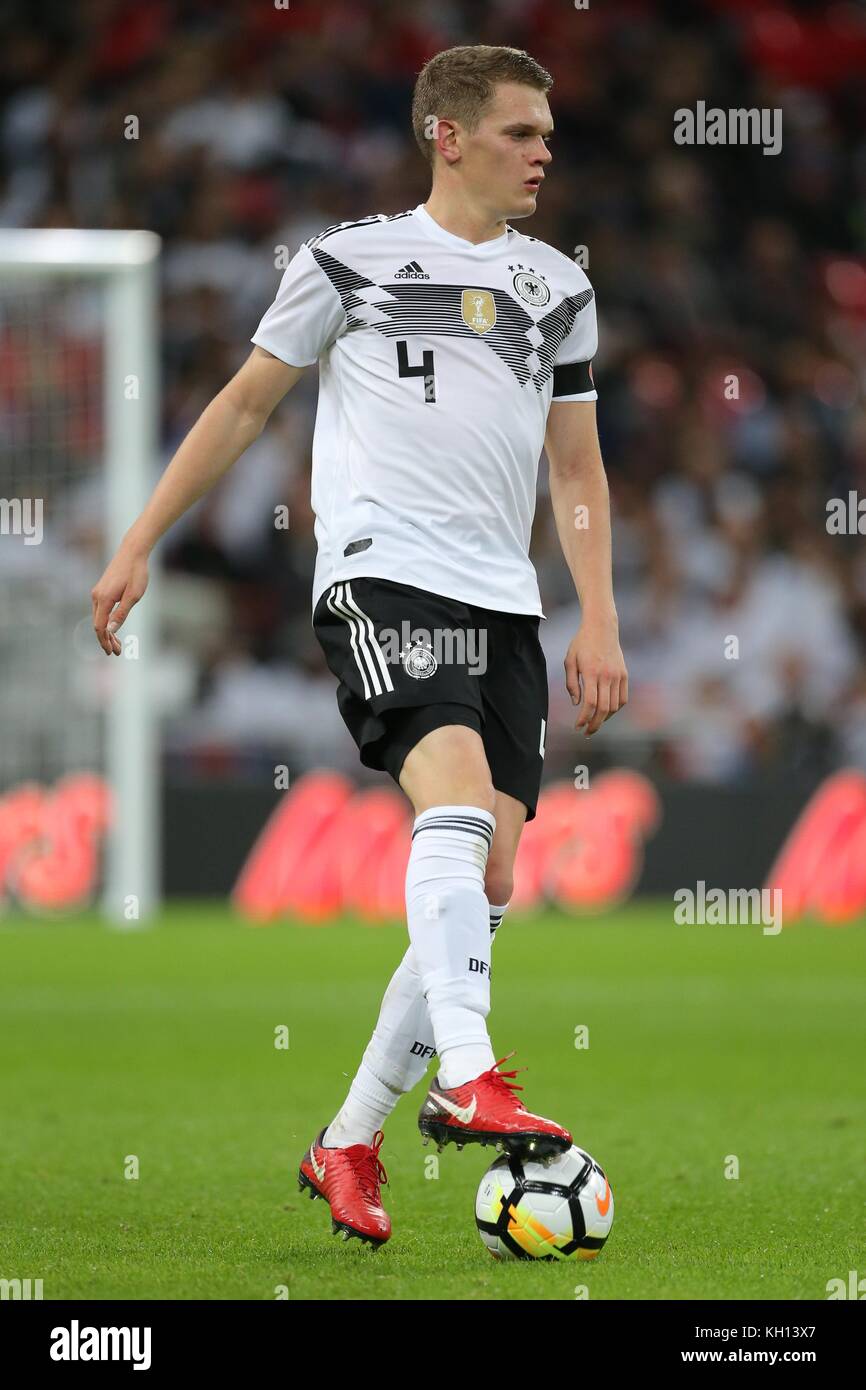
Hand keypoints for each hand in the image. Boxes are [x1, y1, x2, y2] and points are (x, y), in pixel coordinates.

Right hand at [91, 544, 149, 654]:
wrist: (132, 552)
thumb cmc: (136, 573)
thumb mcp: (133, 596)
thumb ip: (121, 614)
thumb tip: (111, 630)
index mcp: (104, 599)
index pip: (100, 627)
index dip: (105, 641)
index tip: (112, 652)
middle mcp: (97, 596)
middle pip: (98, 624)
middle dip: (107, 640)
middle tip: (118, 652)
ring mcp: (98, 593)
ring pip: (99, 618)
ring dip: (107, 632)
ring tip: (118, 644)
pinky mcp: (102, 590)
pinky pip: (101, 610)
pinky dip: (107, 621)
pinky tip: (114, 628)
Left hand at [564, 614, 627, 735]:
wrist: (602, 627)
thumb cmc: (582, 644)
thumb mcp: (570, 661)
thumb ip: (571, 684)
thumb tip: (576, 704)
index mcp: (591, 672)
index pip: (590, 703)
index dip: (584, 718)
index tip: (577, 727)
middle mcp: (606, 675)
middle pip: (604, 709)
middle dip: (594, 724)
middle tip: (586, 732)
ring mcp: (618, 675)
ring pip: (614, 706)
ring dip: (605, 718)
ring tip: (594, 722)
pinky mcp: (624, 675)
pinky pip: (623, 698)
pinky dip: (615, 709)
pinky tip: (606, 712)